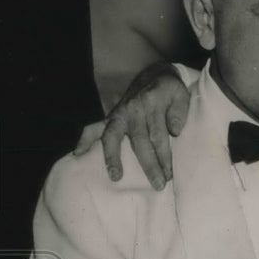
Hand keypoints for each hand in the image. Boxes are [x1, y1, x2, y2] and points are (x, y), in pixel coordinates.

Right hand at [72, 60, 189, 189]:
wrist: (151, 73)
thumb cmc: (169, 89)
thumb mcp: (180, 94)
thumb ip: (179, 112)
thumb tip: (174, 131)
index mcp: (153, 104)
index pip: (159, 135)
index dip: (164, 156)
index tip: (170, 174)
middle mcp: (133, 110)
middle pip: (140, 141)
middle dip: (149, 165)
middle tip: (158, 184)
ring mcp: (119, 114)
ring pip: (113, 137)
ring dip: (113, 157)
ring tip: (115, 176)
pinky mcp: (110, 117)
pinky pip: (93, 128)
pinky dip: (84, 140)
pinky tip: (78, 155)